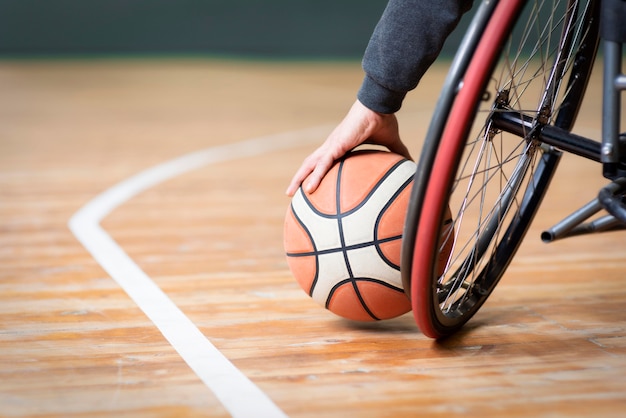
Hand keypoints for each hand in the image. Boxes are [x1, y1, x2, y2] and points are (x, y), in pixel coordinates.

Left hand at [285, 100, 411, 195]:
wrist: (380, 105)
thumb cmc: (383, 119)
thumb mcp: (391, 142)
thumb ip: (398, 153)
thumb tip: (411, 165)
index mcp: (341, 145)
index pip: (323, 161)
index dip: (315, 171)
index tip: (310, 184)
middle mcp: (332, 146)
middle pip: (311, 164)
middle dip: (300, 177)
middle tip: (291, 192)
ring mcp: (331, 145)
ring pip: (310, 165)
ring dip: (300, 178)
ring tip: (290, 193)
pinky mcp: (335, 145)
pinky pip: (322, 164)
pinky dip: (314, 176)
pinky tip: (308, 189)